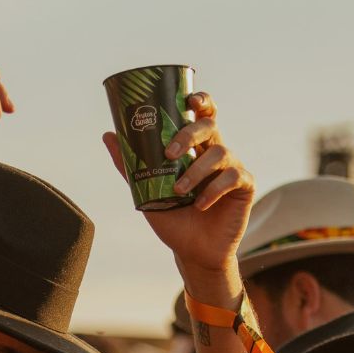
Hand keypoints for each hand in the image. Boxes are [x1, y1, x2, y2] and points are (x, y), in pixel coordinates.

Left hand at [103, 92, 252, 295]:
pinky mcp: (245, 187)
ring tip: (179, 191)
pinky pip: (233, 177)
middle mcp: (215, 153)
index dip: (201, 101)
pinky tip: (200, 204)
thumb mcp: (147, 192)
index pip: (203, 115)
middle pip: (209, 126)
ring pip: (220, 152)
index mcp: (196, 149)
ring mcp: (232, 168)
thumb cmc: (173, 220)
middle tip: (169, 153)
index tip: (189, 100)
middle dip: (189, 134)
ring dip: (196, 171)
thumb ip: (130, 166)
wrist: (193, 252)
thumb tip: (108, 135)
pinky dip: (214, 189)